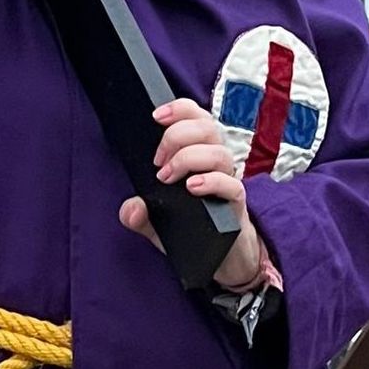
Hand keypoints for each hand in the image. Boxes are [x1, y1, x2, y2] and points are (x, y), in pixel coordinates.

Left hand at [119, 99, 267, 290]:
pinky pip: (232, 184)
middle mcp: (215, 162)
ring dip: (190, 158)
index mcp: (199, 154)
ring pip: (219, 152)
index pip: (196, 117)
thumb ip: (139, 215)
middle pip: (207, 127)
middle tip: (158, 161)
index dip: (180, 109)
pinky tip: (192, 187)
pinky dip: (212, 181)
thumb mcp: (157, 223)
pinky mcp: (236, 204)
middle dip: (178, 135)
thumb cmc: (191, 230)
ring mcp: (228, 181)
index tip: (156, 117)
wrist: (220, 260)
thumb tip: (132, 209)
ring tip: (169, 177)